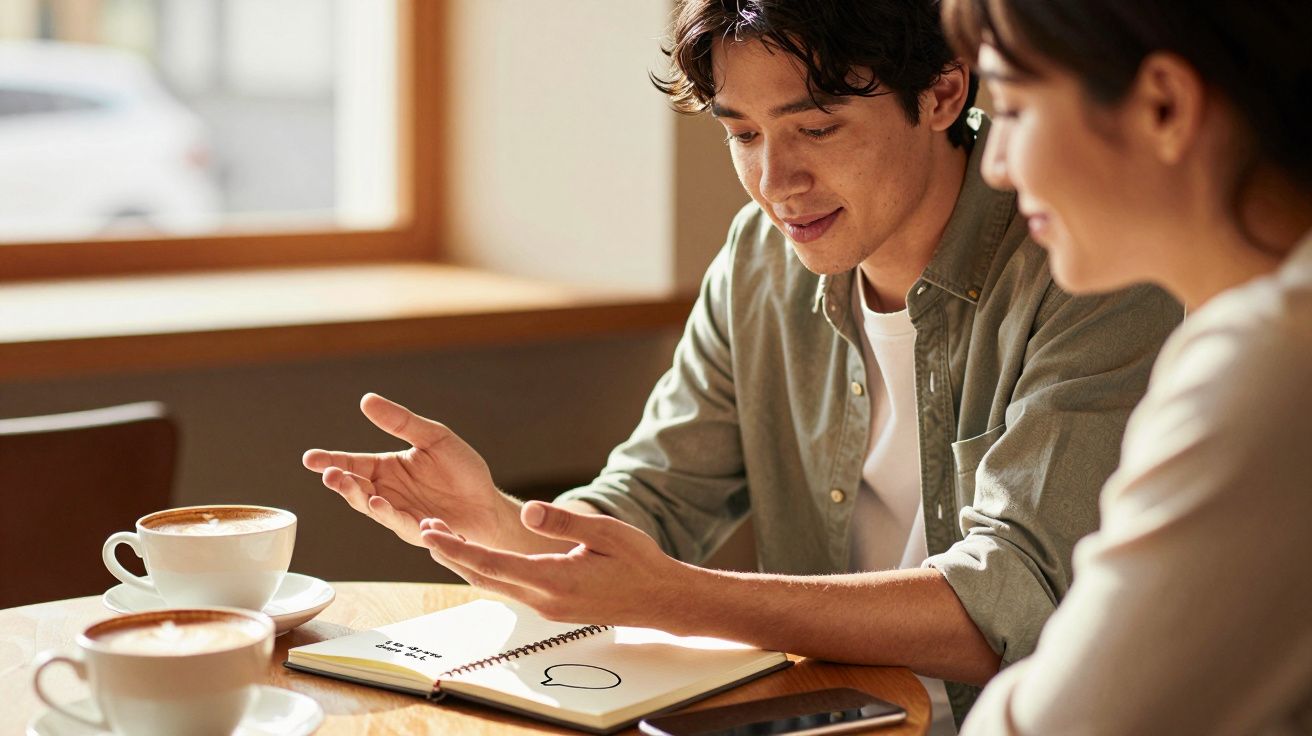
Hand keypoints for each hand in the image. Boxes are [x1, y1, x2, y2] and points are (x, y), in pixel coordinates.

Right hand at [303, 393, 519, 548]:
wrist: (488, 502)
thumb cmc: (461, 470)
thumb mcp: (433, 438)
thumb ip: (401, 422)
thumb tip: (366, 399)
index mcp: (387, 469)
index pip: (353, 463)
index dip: (331, 461)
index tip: (309, 458)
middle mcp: (388, 493)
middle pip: (357, 488)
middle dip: (341, 483)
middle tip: (330, 474)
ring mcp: (401, 514)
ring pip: (374, 509)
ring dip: (362, 499)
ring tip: (354, 488)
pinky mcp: (419, 531)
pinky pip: (403, 524)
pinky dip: (393, 516)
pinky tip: (383, 505)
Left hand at [418, 501, 690, 628]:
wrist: (661, 600)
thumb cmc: (639, 564)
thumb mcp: (606, 533)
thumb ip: (562, 522)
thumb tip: (526, 510)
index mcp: (554, 579)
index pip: (491, 563)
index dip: (456, 548)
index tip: (430, 533)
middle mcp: (543, 599)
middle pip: (483, 577)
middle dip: (451, 554)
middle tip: (425, 529)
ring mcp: (546, 607)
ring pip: (494, 585)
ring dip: (468, 563)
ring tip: (443, 539)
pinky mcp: (552, 607)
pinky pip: (510, 588)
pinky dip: (489, 571)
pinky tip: (481, 555)